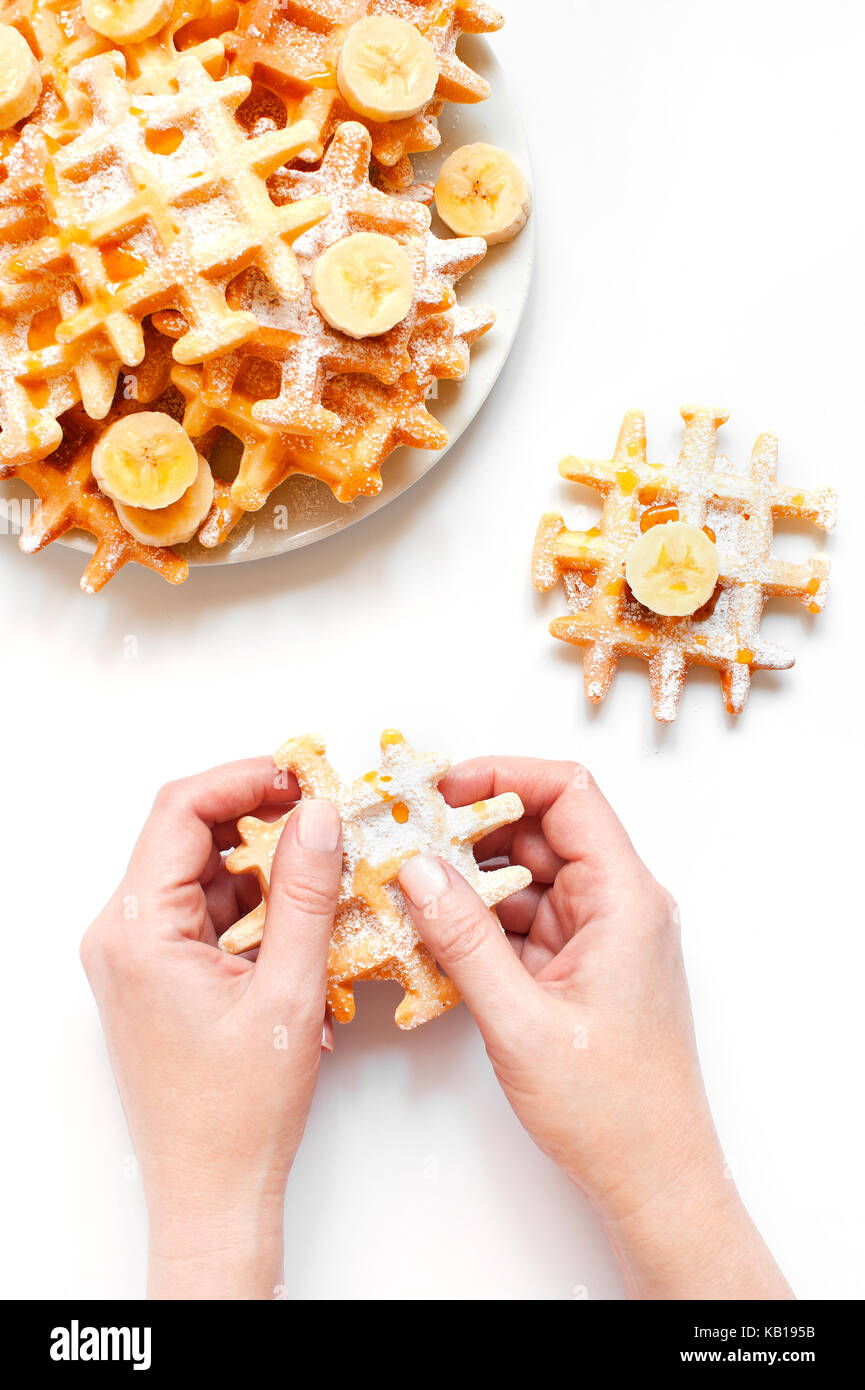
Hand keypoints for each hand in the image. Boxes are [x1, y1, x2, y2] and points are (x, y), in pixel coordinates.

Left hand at [80, 759, 341, 1299]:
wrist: (213, 1191)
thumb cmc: (237, 1112)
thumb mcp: (286, 991)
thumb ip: (304, 894)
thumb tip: (317, 817)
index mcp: (137, 930)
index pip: (180, 812)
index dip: (243, 780)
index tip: (299, 774)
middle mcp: (124, 935)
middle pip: (191, 839)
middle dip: (262, 824)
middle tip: (324, 817)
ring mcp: (139, 956)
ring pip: (207, 878)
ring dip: (267, 875)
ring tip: (328, 887)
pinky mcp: (160, 976)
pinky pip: (210, 917)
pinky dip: (258, 916)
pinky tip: (304, 939)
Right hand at [398, 758, 792, 1299]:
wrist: (654, 1179)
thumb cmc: (611, 1108)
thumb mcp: (520, 1020)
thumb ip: (464, 939)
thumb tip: (417, 870)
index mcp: (625, 899)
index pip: (569, 794)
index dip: (503, 775)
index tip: (441, 789)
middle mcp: (620, 904)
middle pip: (542, 830)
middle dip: (472, 828)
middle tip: (405, 837)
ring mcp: (601, 935)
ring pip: (528, 876)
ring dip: (471, 880)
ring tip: (408, 887)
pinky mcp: (582, 966)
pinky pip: (526, 920)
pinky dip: (482, 923)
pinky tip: (435, 935)